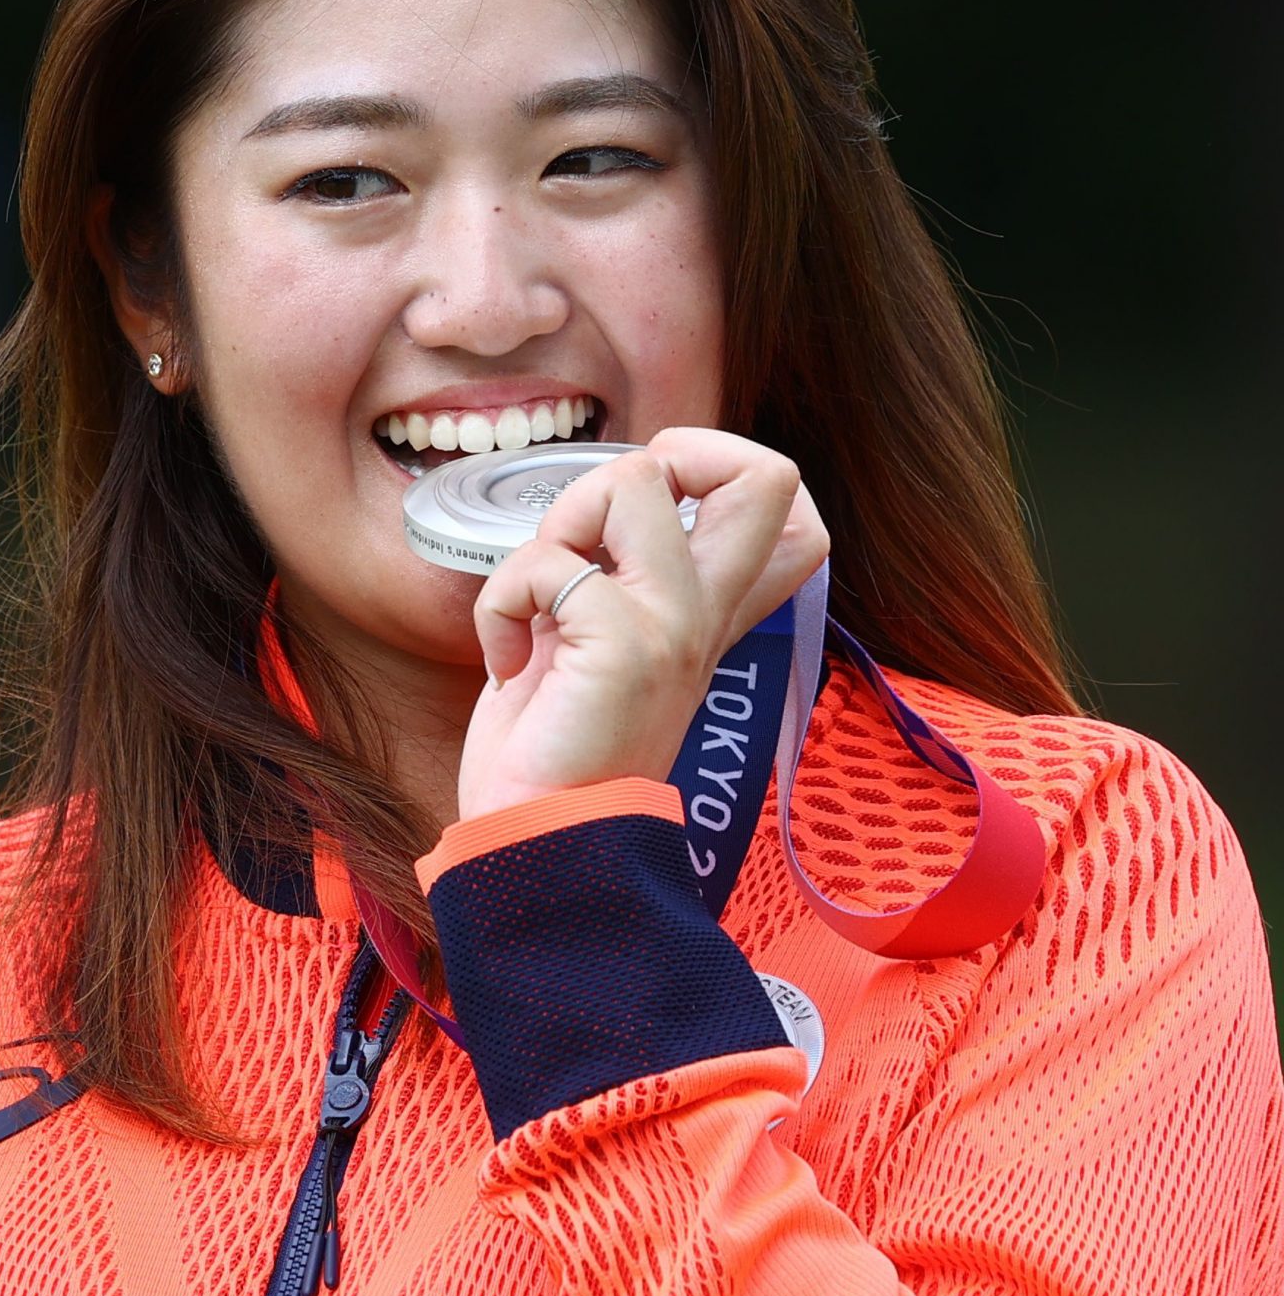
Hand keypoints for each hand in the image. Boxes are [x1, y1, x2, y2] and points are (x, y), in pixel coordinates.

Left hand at [454, 428, 826, 819]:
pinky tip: (508, 660)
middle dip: (675, 453)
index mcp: (705, 615)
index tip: (651, 512)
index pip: (794, 517)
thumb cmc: (553, 752)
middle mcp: (706, 615)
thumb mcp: (598, 650)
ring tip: (539, 598)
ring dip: (558, 523)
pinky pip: (548, 563)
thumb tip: (582, 523)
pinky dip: (500, 601)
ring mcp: (674, 626)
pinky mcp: (625, 645)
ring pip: (634, 479)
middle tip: (609, 524)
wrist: (538, 842)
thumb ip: (612, 585)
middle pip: (768, 473)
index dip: (728, 469)